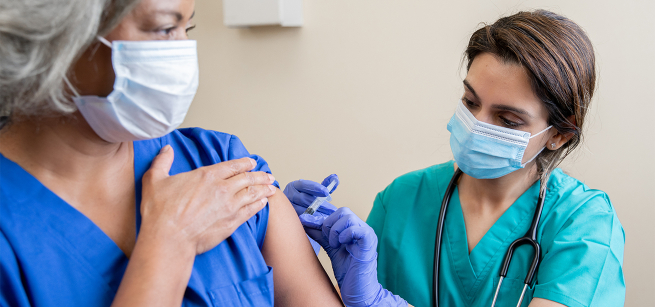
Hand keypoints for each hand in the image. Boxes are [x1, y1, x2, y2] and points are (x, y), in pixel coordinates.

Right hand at [140, 145, 276, 253]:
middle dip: (260, 176)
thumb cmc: (160, 212)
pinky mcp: (232, 223)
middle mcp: (222, 189)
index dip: (244, 163)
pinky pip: (250, 211)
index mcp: (206, 176)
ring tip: (272, 187)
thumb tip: (166, 149)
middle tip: (269, 175)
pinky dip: (259, 205)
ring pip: (252, 193)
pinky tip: (264, 203)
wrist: (168, 239)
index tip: (252, 162)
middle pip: (247, 179)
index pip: (231, 166)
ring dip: (264, 189)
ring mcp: (229, 206)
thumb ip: (162, 162)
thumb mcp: (155, 180)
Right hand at [283, 174, 338, 253]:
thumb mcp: (315, 191)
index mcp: (294, 186)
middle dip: (320, 205)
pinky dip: (312, 222)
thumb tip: (335, 178)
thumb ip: (325, 184)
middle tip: (333, 210)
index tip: (327, 192)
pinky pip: (301, 221)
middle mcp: (289, 195)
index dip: (316, 188)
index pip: (305, 185)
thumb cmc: (306, 198)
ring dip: (317, 214)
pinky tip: (321, 224)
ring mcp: (288, 208)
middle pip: (305, 199)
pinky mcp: (290, 219)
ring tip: (329, 218)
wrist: (291, 211)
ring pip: (302, 211)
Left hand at [300, 207, 406, 306]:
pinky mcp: (369, 242)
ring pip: (348, 217)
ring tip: (335, 246)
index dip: (322, 219)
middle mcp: (362, 228)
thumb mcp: (330, 248)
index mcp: (354, 228)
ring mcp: (367, 234)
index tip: (307, 224)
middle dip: (329, 224)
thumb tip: (305, 222)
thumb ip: (321, 235)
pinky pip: (356, 229)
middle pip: (343, 211)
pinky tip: (341, 246)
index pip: (338, 213)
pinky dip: (344, 235)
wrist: (357, 290)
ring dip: (335, 231)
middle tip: (328, 241)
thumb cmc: (347, 271)